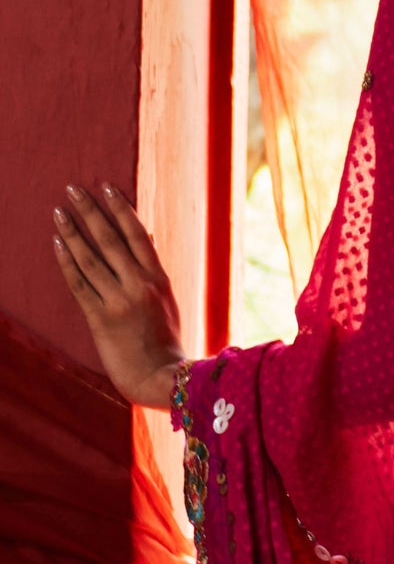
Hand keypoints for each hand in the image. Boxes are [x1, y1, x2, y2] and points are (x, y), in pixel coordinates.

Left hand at [51, 182, 184, 408]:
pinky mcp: (100, 319)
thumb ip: (153, 267)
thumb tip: (145, 234)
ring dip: (73, 233)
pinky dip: (67, 262)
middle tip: (73, 189)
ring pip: (90, 259)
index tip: (106, 187)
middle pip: (109, 240)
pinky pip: (79, 284)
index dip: (120, 208)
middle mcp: (138, 285)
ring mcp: (118, 301)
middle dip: (90, 212)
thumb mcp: (167, 298)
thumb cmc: (165, 338)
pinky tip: (57, 244)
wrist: (159, 376)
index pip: (136, 233)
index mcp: (158, 277)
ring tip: (59, 212)